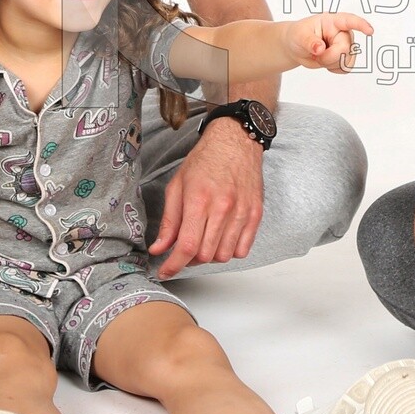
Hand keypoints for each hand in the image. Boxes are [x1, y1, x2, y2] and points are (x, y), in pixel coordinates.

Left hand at [150, 121, 263, 277]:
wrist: (236, 141)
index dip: (173, 265)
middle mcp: (223, 208)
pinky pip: (243, 249)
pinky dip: (230, 251)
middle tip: (184, 248)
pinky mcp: (255, 214)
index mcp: (199, 200)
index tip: (165, 272)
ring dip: (210, 256)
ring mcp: (242, 212)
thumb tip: (159, 249)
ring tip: (204, 241)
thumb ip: (168, 221)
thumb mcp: (177, 186)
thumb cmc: (205, 160)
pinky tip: (221, 238)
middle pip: (205, 255)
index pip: (186, 246)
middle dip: (190, 259)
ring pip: (224, 255)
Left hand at [289, 13, 373, 72]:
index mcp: (332, 21)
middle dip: (328, 57)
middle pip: (345, 49)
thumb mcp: (299, 36)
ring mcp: (347, 44)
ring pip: (347, 61)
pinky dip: (334, 69)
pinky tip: (326, 62)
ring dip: (330, 64)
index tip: (369, 31)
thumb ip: (309, 42)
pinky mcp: (347, 57)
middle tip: (315, 54)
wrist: (297, 46)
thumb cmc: (298, 35)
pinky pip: (346, 68)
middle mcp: (343, 32)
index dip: (360, 25)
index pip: (349, 21)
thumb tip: (320, 48)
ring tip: (320, 56)